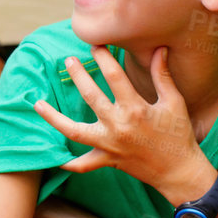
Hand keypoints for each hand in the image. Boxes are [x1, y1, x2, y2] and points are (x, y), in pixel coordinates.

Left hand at [36, 46, 211, 199]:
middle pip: (91, 97)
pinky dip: (68, 162)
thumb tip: (159, 49)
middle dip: (78, 76)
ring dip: (54, 117)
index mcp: (136, 109)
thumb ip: (162, 76)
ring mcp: (110, 145)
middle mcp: (119, 126)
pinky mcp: (107, 160)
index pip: (115, 77)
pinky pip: (83, 164)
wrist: (179, 172)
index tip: (96, 45)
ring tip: (37, 104)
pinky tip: (53, 155)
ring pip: (74, 131)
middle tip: (69, 60)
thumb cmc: (178, 135)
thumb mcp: (174, 102)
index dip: (104, 58)